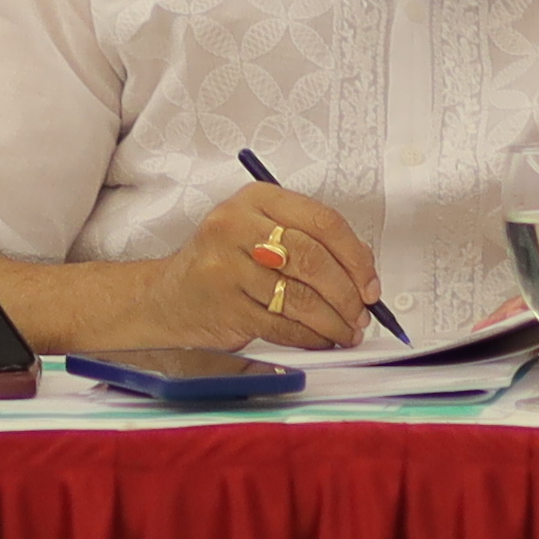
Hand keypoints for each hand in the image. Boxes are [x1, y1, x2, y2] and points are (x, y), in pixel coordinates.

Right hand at [144, 185, 380, 350]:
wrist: (168, 297)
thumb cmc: (224, 263)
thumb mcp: (261, 233)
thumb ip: (309, 242)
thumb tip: (363, 276)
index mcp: (256, 199)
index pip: (323, 222)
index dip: (356, 257)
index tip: (370, 284)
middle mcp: (237, 225)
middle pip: (313, 259)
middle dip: (347, 294)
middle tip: (361, 315)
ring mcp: (226, 266)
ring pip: (300, 297)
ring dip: (332, 321)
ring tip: (345, 332)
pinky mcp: (224, 305)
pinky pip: (281, 325)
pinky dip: (309, 337)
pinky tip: (320, 340)